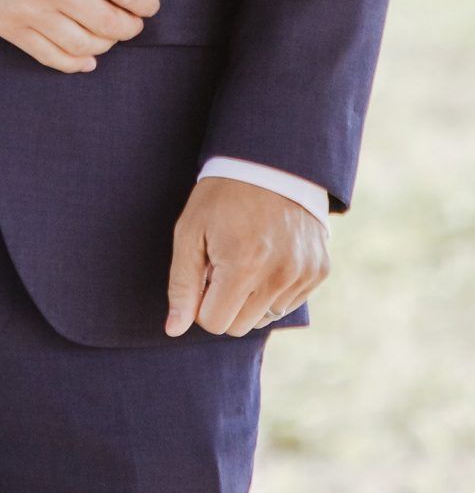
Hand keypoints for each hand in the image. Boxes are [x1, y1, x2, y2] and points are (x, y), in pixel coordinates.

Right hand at [0, 0, 159, 71]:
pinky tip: (85, 56)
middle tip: (133, 21)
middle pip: (111, 23)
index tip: (149, 4)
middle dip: (130, 26)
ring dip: (106, 44)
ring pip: (85, 45)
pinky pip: (51, 56)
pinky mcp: (7, 26)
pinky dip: (75, 62)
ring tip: (108, 34)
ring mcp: (28, 8)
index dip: (145, 2)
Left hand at [165, 177, 329, 336]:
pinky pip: (288, 304)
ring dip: (250, 298)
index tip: (203, 274)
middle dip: (224, 303)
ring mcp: (303, 274)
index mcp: (243, 265)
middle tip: (222, 265)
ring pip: (265, 318)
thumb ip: (182, 284)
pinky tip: (268, 256)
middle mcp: (279, 275)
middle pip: (239, 326)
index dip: (201, 303)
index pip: (214, 323)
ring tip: (246, 258)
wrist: (271, 162)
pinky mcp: (319, 271)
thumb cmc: (222, 196)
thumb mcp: (190, 231)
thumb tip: (174, 330)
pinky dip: (273, 289)